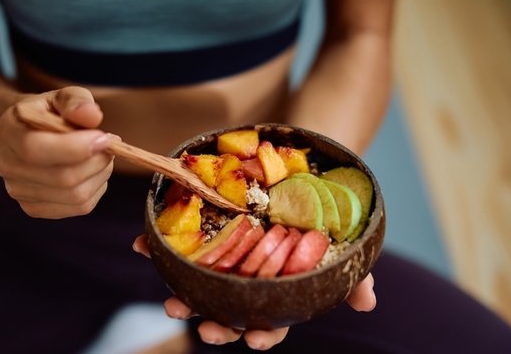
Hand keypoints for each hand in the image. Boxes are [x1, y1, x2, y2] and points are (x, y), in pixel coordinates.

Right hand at [0, 86, 119, 218]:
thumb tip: (92, 116)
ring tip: (103, 156)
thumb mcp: (62, 97)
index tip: (105, 138)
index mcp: (8, 131)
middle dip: (97, 162)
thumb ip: (77, 101)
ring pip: (75, 195)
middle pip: (62, 178)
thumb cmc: (50, 112)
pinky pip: (79, 207)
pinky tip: (93, 172)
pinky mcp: (35, 209)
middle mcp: (7, 166)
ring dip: (101, 175)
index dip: (76, 147)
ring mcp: (18, 192)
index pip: (36, 149)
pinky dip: (97, 189)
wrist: (29, 133)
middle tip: (111, 145)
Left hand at [132, 235, 375, 349]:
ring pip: (199, 286)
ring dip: (182, 297)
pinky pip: (175, 244)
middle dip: (217, 326)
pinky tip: (142, 245)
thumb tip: (368, 303)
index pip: (271, 320)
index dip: (263, 334)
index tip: (255, 339)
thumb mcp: (340, 244)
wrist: (300, 173)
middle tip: (205, 329)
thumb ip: (352, 274)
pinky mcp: (202, 234)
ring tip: (173, 303)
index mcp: (276, 288)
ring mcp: (222, 258)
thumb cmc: (319, 217)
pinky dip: (155, 246)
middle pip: (231, 312)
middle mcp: (246, 279)